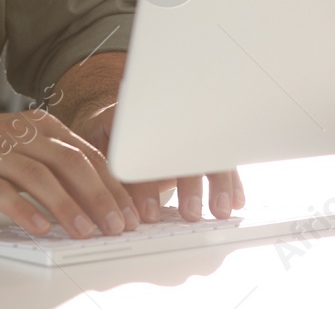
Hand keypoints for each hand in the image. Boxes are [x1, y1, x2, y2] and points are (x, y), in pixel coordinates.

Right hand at [0, 111, 140, 238]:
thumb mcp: (18, 147)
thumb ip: (54, 165)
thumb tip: (96, 198)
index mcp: (36, 125)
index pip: (85, 153)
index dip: (112, 184)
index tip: (130, 211)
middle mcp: (18, 134)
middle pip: (69, 162)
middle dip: (99, 196)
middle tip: (117, 224)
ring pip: (39, 176)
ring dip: (67, 207)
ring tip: (86, 231)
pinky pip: (0, 191)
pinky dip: (23, 210)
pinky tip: (39, 227)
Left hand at [66, 101, 243, 222]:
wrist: (116, 121)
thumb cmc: (107, 140)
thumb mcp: (99, 152)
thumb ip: (109, 174)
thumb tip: (115, 208)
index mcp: (134, 123)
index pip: (145, 151)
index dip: (147, 186)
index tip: (148, 212)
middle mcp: (166, 124)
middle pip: (184, 149)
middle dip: (189, 185)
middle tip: (190, 213)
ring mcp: (186, 132)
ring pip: (207, 153)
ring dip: (217, 183)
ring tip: (219, 209)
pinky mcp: (201, 146)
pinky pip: (220, 159)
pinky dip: (230, 181)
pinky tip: (235, 200)